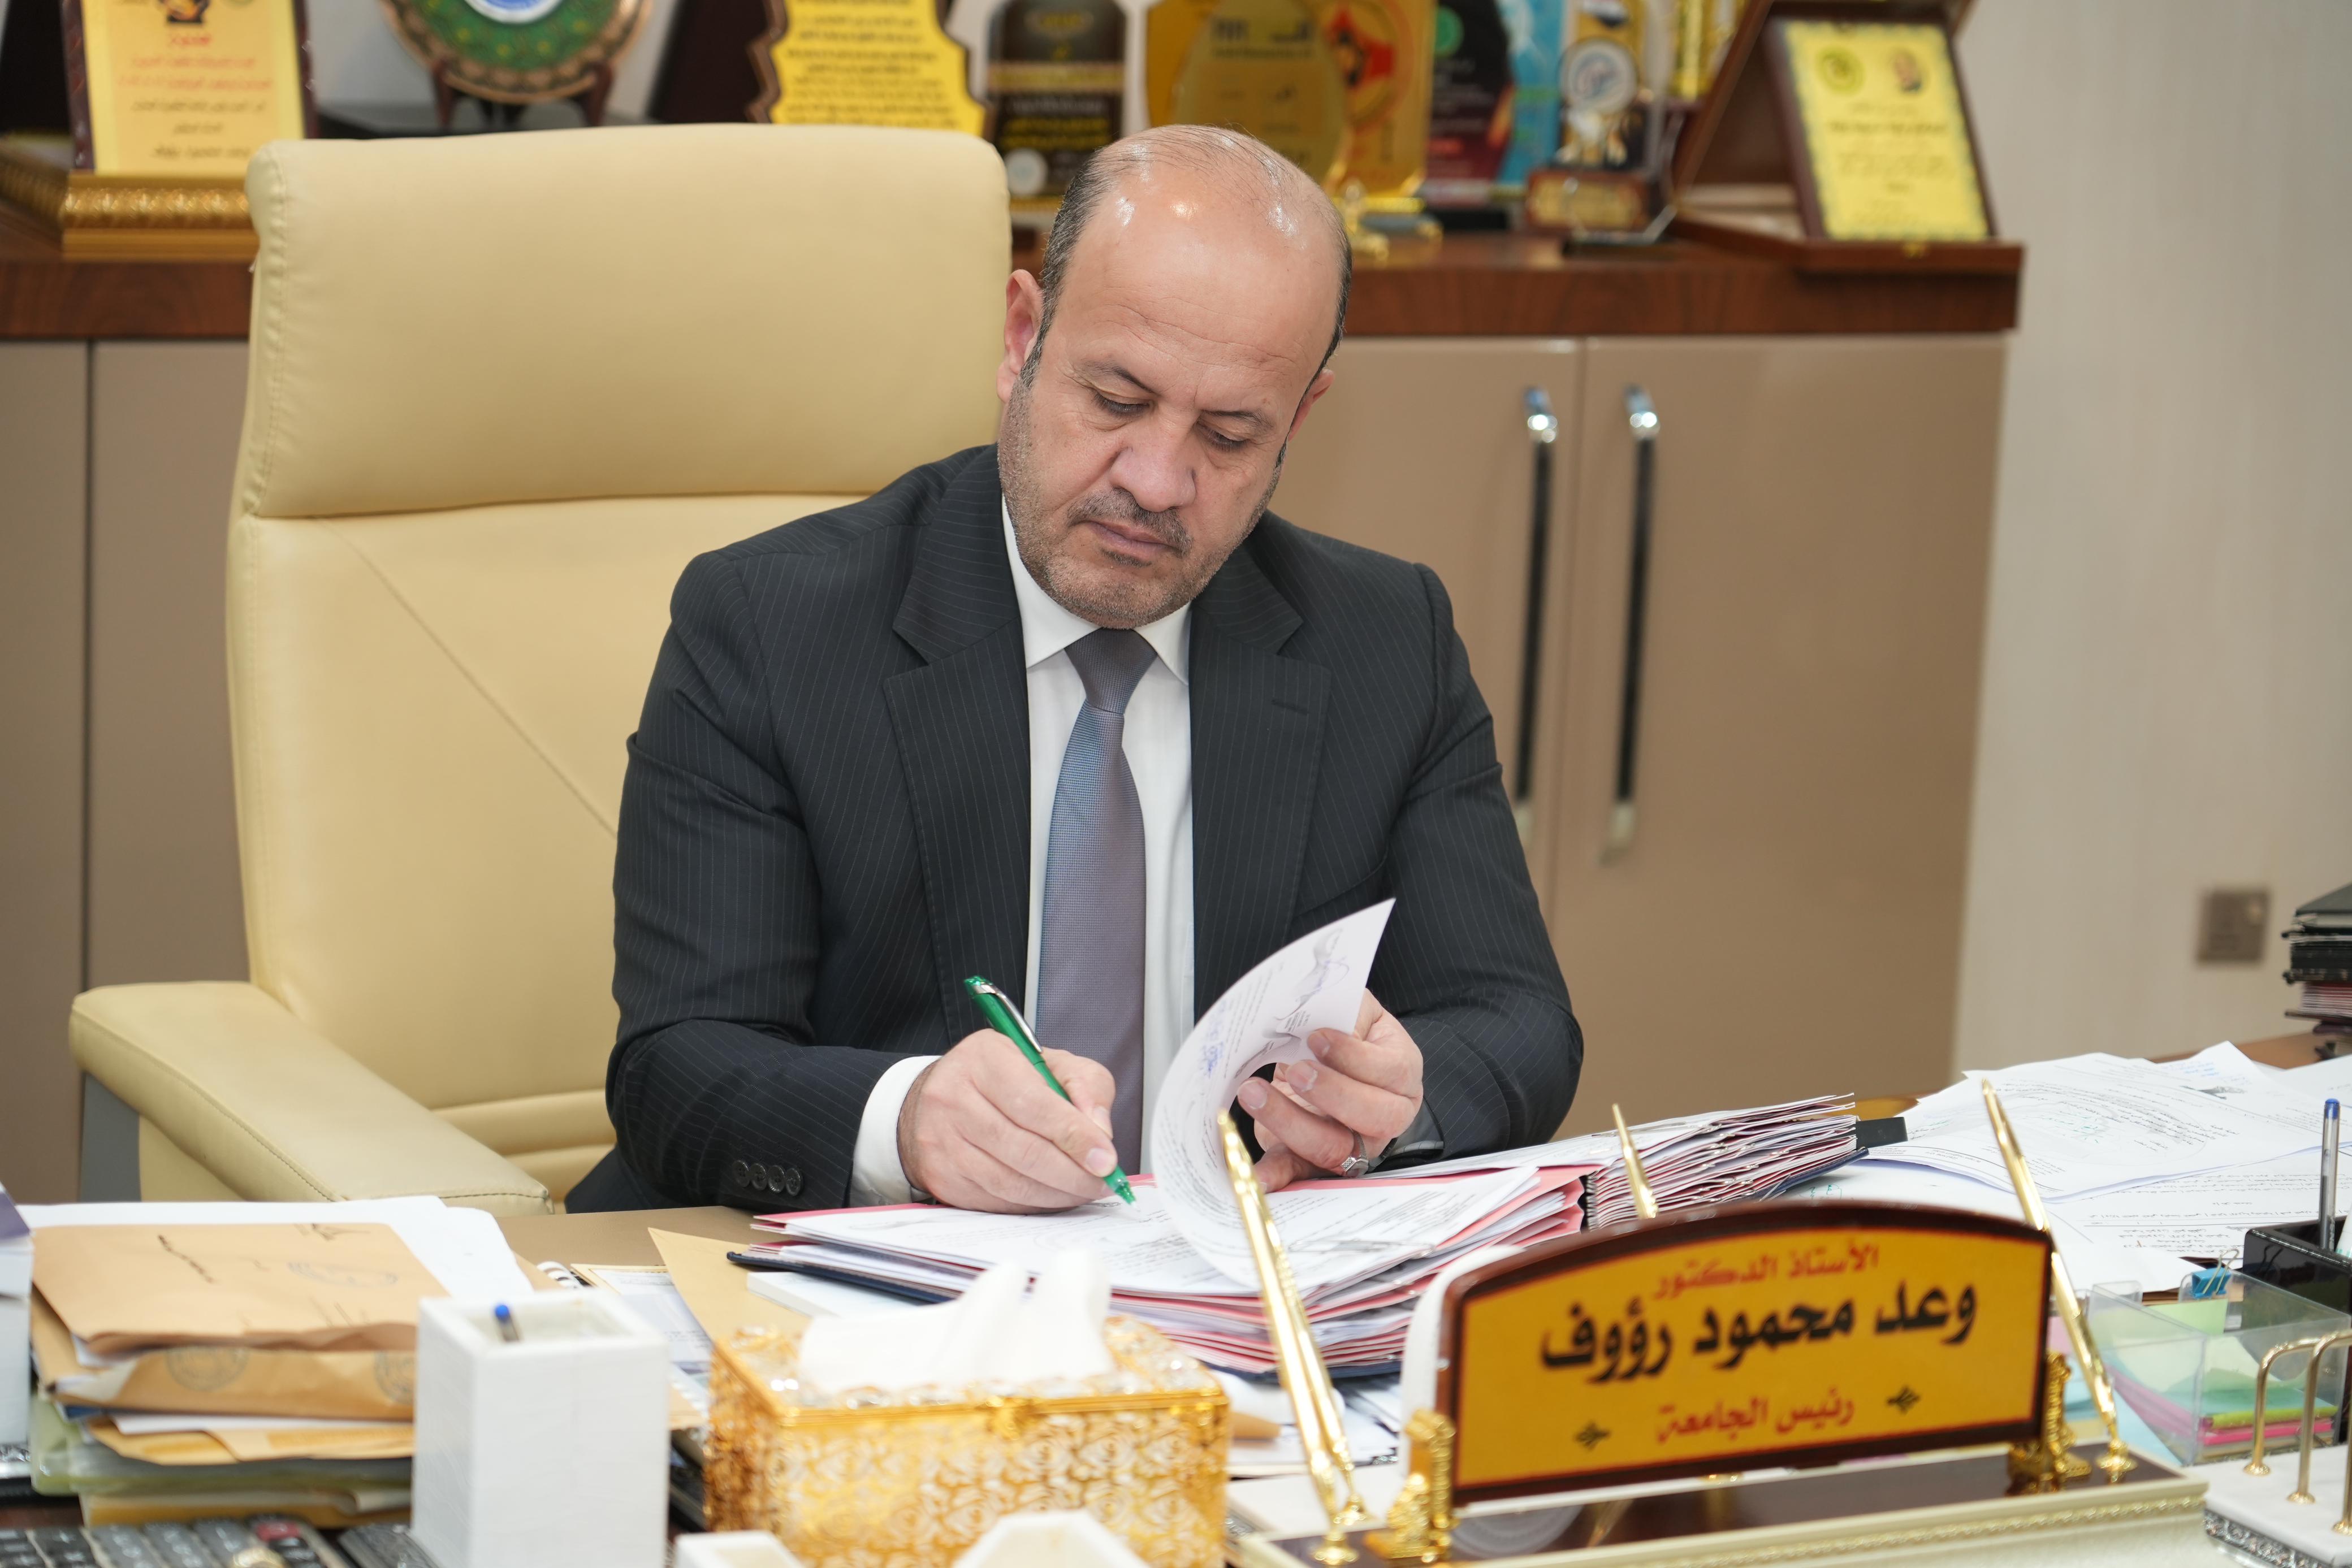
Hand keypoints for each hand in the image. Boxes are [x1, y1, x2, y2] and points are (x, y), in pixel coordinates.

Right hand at [898, 1028, 1121, 1211]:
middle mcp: (954, 1098)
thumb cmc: (1004, 1076)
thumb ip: (1084, 1085)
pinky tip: (1052, 1196)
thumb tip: (1099, 1131)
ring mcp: (942, 1140)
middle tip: (1102, 1182)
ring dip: (1056, 1194)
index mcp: (985, 1059)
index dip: (1074, 1136)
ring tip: (1083, 1190)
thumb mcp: (1050, 1062)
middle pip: (1023, 1149)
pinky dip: (1032, 1204)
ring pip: (1009, 1182)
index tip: (1106, 1159)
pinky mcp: (941, 1176)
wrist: (942, 1095)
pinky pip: (995, 1200)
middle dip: (1072, 1173)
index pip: (1035, 1104)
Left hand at [1237, 991, 1422, 1191]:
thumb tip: (1313, 1016)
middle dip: (1330, 1093)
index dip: (1352, 1056)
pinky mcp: (1316, 1161)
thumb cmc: (1345, 1035)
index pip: (1389, 1071)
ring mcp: (1354, 1145)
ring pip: (1333, 1146)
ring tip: (1253, 1092)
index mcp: (1401, 1074)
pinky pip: (1301, 1173)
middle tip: (1294, 1070)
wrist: (1328, 1065)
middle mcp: (1387, 1116)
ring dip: (1290, 1122)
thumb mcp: (1353, 1013)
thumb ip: (1342, 1010)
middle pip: (1372, 1116)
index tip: (1316, 1037)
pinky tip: (1259, 1175)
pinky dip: (1279, 1175)